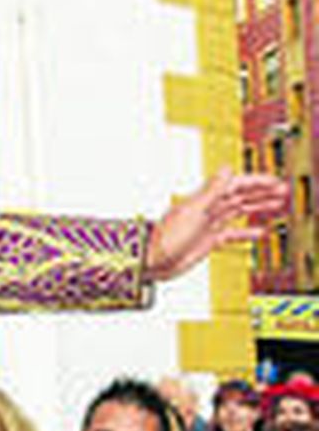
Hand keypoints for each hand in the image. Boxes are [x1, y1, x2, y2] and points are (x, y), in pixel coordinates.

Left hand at [143, 168, 289, 281]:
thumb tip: (226, 169)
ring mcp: (206, 225)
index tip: (273, 181)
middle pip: (239, 196)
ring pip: (237, 212)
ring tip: (275, 205)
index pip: (235, 185)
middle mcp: (206, 210)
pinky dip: (246, 232)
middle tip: (281, 190)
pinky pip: (231, 234)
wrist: (149, 261)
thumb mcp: (192, 212)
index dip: (255, 182)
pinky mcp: (206, 241)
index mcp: (203, 200)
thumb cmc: (163, 238)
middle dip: (260, 192)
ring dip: (256, 207)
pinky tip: (258, 232)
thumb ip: (212, 191)